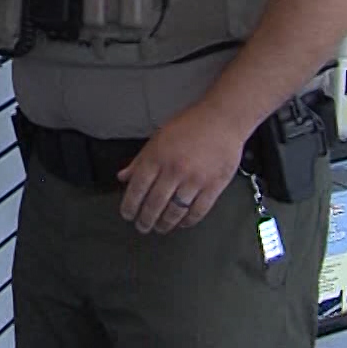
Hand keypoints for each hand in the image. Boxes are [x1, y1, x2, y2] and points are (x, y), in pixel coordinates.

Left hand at [115, 102, 251, 233]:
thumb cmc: (190, 125)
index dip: (130, 205)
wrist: (222, 120)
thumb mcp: (158, 138)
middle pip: (155, 203)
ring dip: (165, 223)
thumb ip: (140, 160)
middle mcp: (174, 170)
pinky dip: (188, 221)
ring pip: (175, 211)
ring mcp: (195, 180)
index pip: (137, 188)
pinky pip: (198, 210)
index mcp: (157, 157)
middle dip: (145, 219)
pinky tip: (182, 223)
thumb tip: (124, 177)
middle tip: (142, 227)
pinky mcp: (213, 186)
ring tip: (160, 228)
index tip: (127, 214)